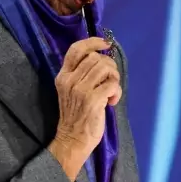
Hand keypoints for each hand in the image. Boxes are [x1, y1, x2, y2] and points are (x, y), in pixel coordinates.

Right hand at [48, 37, 121, 179]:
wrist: (72, 139)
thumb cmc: (76, 114)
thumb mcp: (71, 90)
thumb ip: (82, 74)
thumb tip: (102, 58)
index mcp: (63, 76)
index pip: (76, 49)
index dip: (93, 42)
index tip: (105, 44)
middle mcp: (70, 80)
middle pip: (96, 58)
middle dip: (110, 66)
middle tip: (110, 81)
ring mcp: (80, 90)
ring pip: (106, 68)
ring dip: (114, 78)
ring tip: (111, 91)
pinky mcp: (92, 100)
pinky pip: (112, 84)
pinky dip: (117, 91)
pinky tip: (112, 101)